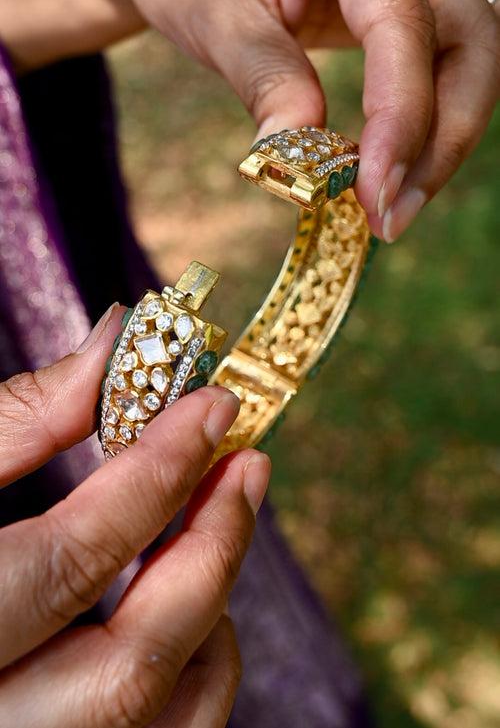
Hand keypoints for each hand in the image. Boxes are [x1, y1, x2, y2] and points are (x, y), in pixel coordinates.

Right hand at [0, 304, 269, 727]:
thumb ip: (20, 417)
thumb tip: (117, 344)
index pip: (71, 559)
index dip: (157, 474)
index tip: (214, 405)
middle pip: (128, 666)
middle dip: (208, 554)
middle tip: (246, 465)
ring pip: (149, 721)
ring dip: (207, 619)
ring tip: (216, 527)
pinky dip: (190, 678)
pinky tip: (184, 610)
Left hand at [89, 0, 499, 240]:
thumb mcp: (216, 18)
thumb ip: (269, 85)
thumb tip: (308, 171)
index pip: (402, 19)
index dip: (402, 112)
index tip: (376, 189)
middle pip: (468, 38)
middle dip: (443, 134)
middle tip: (394, 214)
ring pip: (465, 56)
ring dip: (441, 137)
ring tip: (390, 207)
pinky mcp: (397, 3)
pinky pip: (435, 65)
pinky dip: (422, 121)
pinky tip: (390, 169)